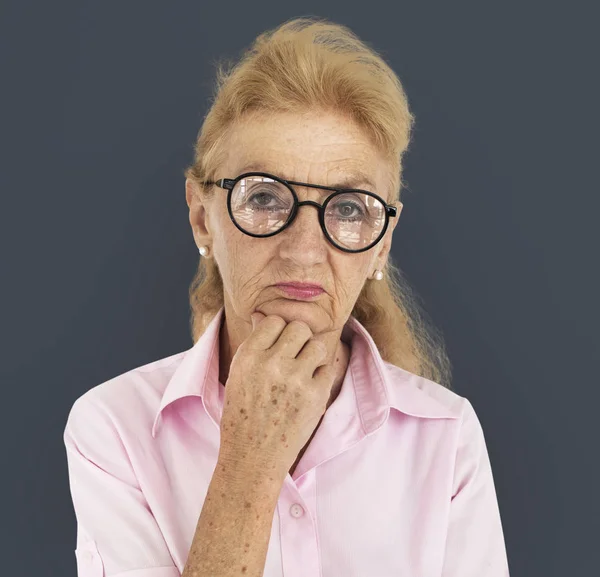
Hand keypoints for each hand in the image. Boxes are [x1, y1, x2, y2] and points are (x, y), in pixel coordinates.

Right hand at [218, 311, 335, 479]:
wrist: (253, 454)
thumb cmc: (243, 413)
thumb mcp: (238, 374)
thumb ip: (255, 344)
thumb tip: (263, 315)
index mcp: (249, 356)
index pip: (274, 321)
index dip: (278, 331)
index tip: (278, 345)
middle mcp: (272, 363)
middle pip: (299, 328)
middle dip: (299, 339)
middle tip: (294, 356)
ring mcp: (296, 379)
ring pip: (317, 345)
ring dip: (312, 355)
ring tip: (302, 372)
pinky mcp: (316, 396)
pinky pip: (327, 369)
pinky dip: (320, 378)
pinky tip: (307, 390)